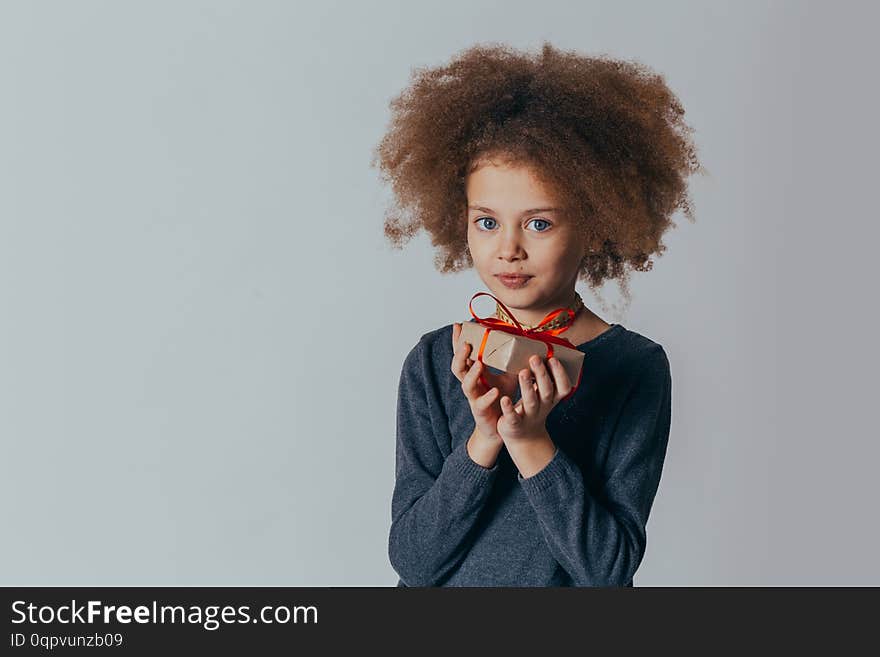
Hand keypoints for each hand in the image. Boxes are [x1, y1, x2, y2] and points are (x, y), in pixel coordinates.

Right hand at [451, 322, 518, 441]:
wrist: (501, 425)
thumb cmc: (502, 397)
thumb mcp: (508, 375)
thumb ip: (512, 360)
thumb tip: (526, 341)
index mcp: (474, 373)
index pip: (463, 354)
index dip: (458, 341)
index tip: (458, 325)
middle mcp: (471, 385)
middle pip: (457, 368)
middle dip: (460, 355)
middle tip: (466, 344)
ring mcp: (474, 399)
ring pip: (466, 385)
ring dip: (471, 374)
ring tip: (479, 364)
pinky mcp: (481, 412)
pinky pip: (481, 404)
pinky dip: (488, 397)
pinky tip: (495, 391)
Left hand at [497, 354, 572, 442]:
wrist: (523, 437)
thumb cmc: (533, 408)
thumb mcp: (543, 394)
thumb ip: (547, 374)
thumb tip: (557, 345)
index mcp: (551, 398)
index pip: (563, 387)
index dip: (560, 374)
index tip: (553, 359)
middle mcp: (542, 407)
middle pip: (546, 391)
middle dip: (541, 375)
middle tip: (534, 358)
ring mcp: (529, 416)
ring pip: (530, 401)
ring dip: (527, 387)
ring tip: (522, 372)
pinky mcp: (514, 424)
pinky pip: (512, 416)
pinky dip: (509, 408)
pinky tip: (503, 399)